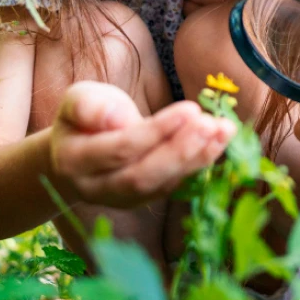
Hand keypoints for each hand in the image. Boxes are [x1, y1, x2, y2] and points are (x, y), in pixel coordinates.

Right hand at [48, 81, 235, 207]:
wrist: (77, 151)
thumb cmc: (82, 119)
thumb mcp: (78, 100)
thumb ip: (90, 106)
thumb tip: (119, 119)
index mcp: (75, 161)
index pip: (120, 149)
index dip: (156, 132)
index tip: (189, 110)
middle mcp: (97, 188)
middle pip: (143, 175)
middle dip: (181, 150)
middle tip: (210, 123)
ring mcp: (122, 198)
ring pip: (162, 184)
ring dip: (197, 157)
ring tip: (224, 129)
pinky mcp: (146, 198)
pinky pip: (174, 183)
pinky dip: (200, 161)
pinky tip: (221, 139)